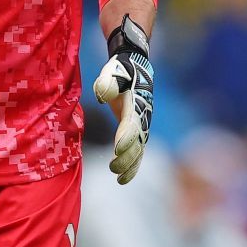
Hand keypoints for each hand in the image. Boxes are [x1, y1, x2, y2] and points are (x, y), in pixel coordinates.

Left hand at [91, 15, 153, 183]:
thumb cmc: (120, 70)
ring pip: (139, 149)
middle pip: (137, 141)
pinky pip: (137, 150)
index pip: (132, 124)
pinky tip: (123, 178)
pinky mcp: (137, 129)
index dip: (126, 137)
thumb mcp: (113, 71)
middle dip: (127, 157)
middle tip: (113, 169)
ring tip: (118, 178)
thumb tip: (103, 95)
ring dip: (130, 165)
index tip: (117, 150)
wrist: (134, 67)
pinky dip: (132, 165)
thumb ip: (108, 82)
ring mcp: (142, 124)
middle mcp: (142, 117)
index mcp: (136, 104)